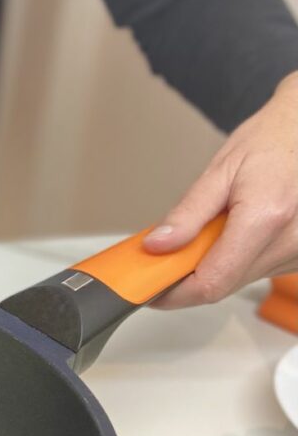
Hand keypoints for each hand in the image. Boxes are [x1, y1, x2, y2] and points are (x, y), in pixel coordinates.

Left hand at [143, 70, 297, 308]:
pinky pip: (256, 271)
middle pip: (223, 284)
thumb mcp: (219, 172)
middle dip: (188, 275)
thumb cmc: (271, 143)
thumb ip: (187, 214)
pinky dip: (235, 259)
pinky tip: (236, 233)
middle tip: (171, 252)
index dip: (174, 292)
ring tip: (212, 230)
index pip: (211, 281)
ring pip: (238, 280)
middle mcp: (290, 241)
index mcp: (267, 218)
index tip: (151, 288)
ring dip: (214, 265)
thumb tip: (157, 245)